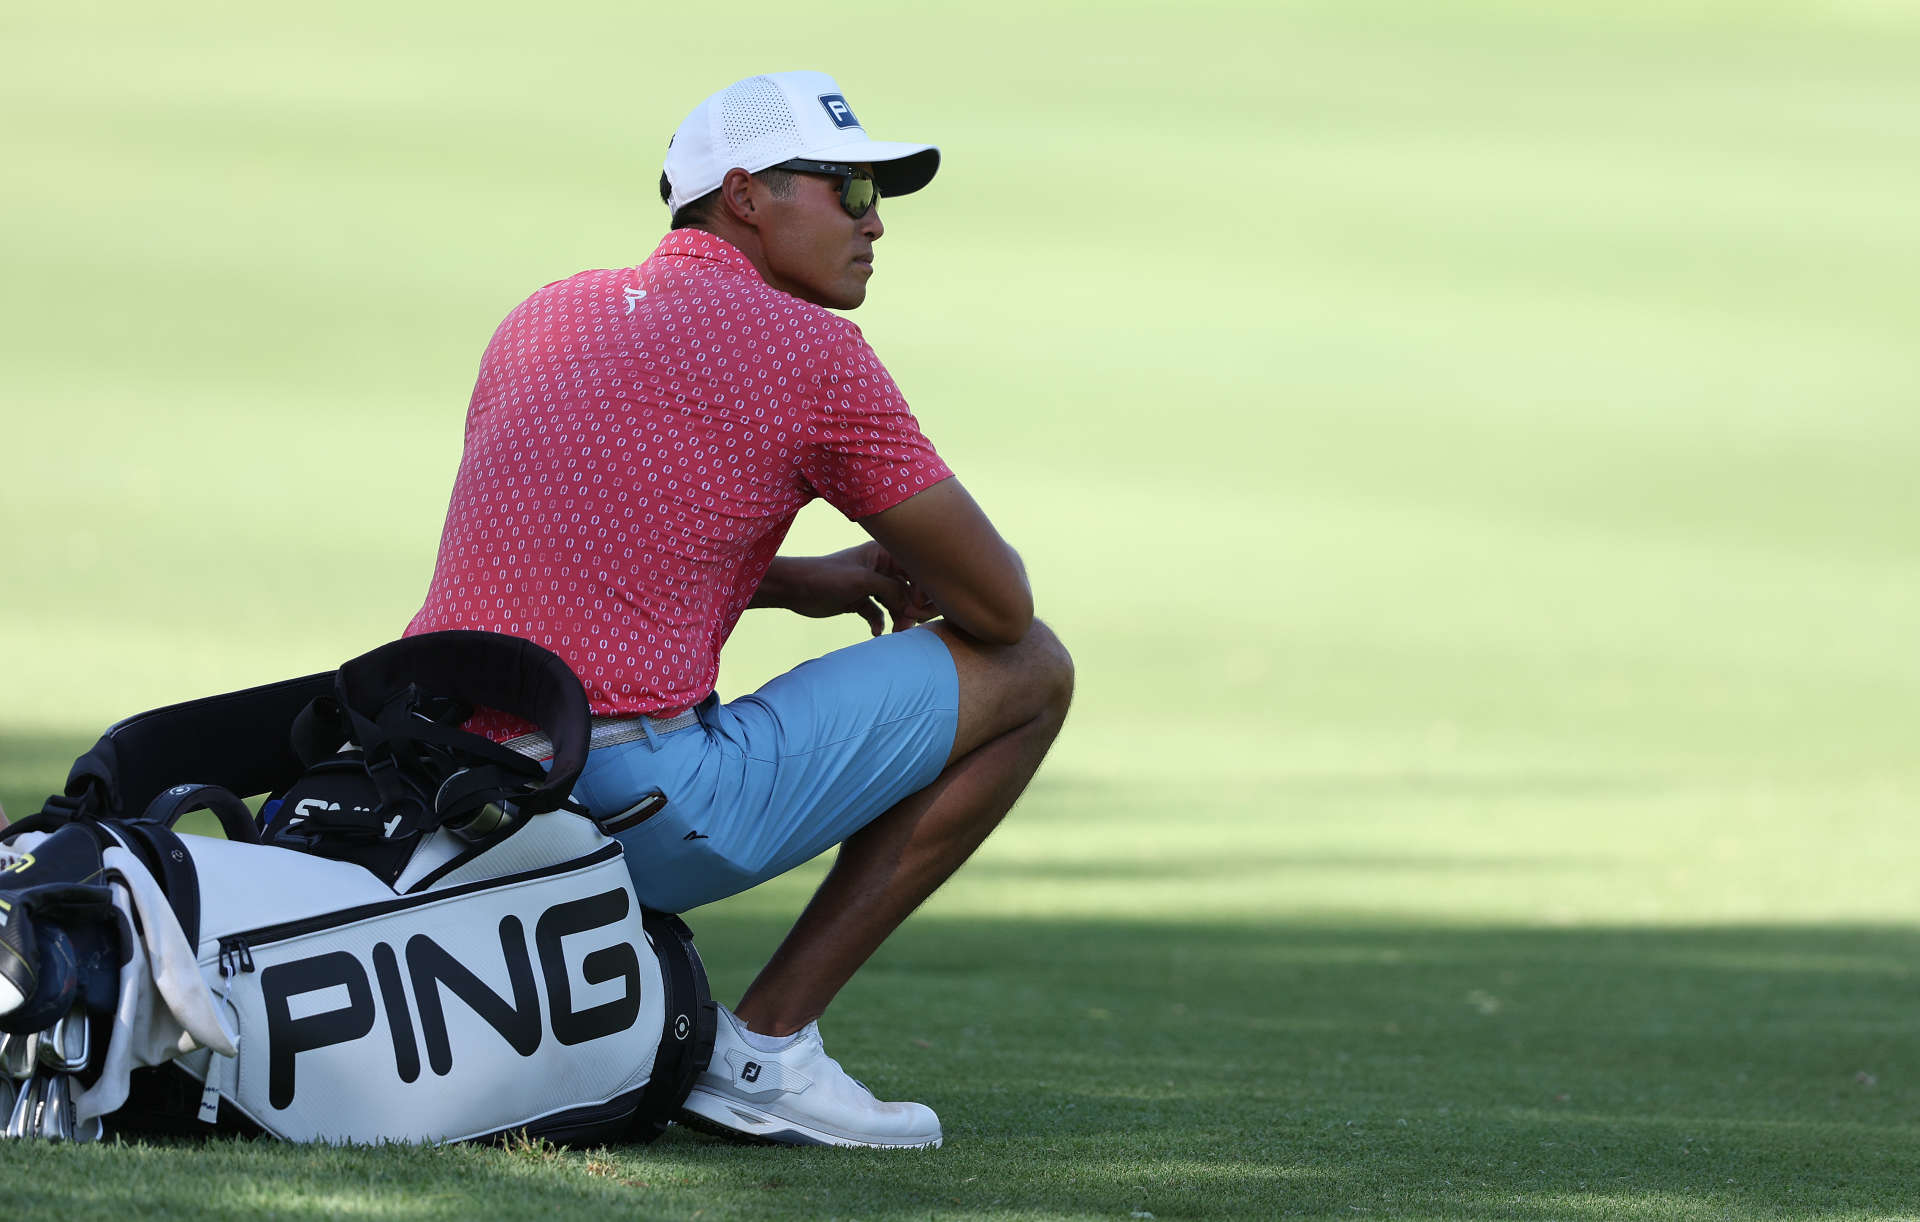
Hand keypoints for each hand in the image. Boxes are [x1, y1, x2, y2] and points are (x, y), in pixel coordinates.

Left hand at [761, 544, 938, 635]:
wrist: (795, 589)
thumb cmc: (827, 576)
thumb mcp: (863, 581)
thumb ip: (892, 589)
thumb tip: (913, 606)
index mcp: (883, 554)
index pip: (915, 568)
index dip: (922, 587)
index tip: (917, 606)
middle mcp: (880, 568)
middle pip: (908, 588)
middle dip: (910, 607)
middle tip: (907, 625)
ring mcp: (870, 585)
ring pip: (895, 603)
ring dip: (898, 618)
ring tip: (895, 632)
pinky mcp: (859, 601)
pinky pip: (878, 613)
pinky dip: (880, 623)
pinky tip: (876, 632)